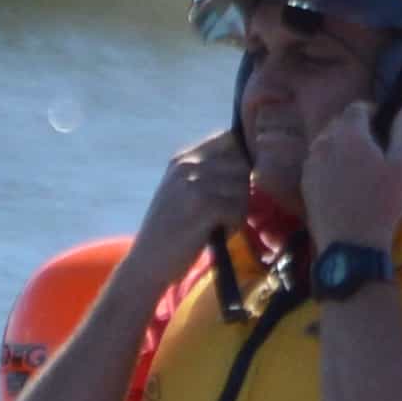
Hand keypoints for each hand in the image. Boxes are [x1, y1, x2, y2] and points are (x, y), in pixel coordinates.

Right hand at [129, 127, 241, 284]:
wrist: (147, 262)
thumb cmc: (172, 230)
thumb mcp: (183, 191)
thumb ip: (211, 173)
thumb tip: (254, 161)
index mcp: (183, 158)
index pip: (230, 139)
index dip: (243, 160)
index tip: (237, 184)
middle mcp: (187, 165)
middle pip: (241, 164)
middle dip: (242, 190)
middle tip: (226, 212)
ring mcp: (193, 184)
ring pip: (242, 187)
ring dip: (238, 210)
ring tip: (219, 224)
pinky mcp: (202, 206)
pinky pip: (238, 209)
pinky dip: (233, 225)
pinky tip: (217, 232)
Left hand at [298, 92, 401, 258]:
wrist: (350, 243)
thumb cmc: (381, 203)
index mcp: (350, 134)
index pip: (357, 107)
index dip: (372, 111)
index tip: (383, 124)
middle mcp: (325, 142)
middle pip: (339, 122)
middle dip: (356, 128)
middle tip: (375, 147)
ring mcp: (311, 162)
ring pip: (326, 141)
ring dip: (341, 144)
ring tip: (360, 165)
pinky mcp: (305, 181)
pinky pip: (318, 160)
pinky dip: (330, 162)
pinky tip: (344, 182)